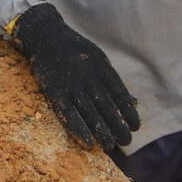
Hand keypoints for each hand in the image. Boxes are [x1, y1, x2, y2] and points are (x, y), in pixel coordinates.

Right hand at [11, 3, 140, 149]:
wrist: (46, 36)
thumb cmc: (76, 50)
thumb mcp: (99, 58)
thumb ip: (113, 80)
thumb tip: (134, 103)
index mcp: (101, 67)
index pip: (120, 95)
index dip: (129, 113)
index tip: (135, 127)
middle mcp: (88, 77)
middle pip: (107, 107)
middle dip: (118, 126)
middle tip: (126, 141)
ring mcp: (71, 85)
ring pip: (90, 113)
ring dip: (102, 132)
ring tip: (110, 145)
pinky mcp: (55, 91)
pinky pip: (68, 114)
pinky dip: (78, 129)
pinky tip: (88, 142)